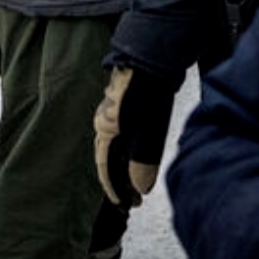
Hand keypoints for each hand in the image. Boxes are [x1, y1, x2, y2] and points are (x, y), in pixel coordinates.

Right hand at [93, 66, 177, 207]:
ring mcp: (117, 110)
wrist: (154, 55)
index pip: (104, 167)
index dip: (114, 188)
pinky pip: (128, 133)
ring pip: (120, 145)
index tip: (124, 204)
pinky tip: (145, 153)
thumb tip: (141, 187)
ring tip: (142, 180)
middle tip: (136, 197)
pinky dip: (134, 148)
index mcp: (104, 129)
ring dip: (129, 164)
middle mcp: (106, 120)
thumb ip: (142, 163)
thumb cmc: (147, 89)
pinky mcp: (129, 102)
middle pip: (110, 157)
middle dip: (122, 179)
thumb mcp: (145, 133)